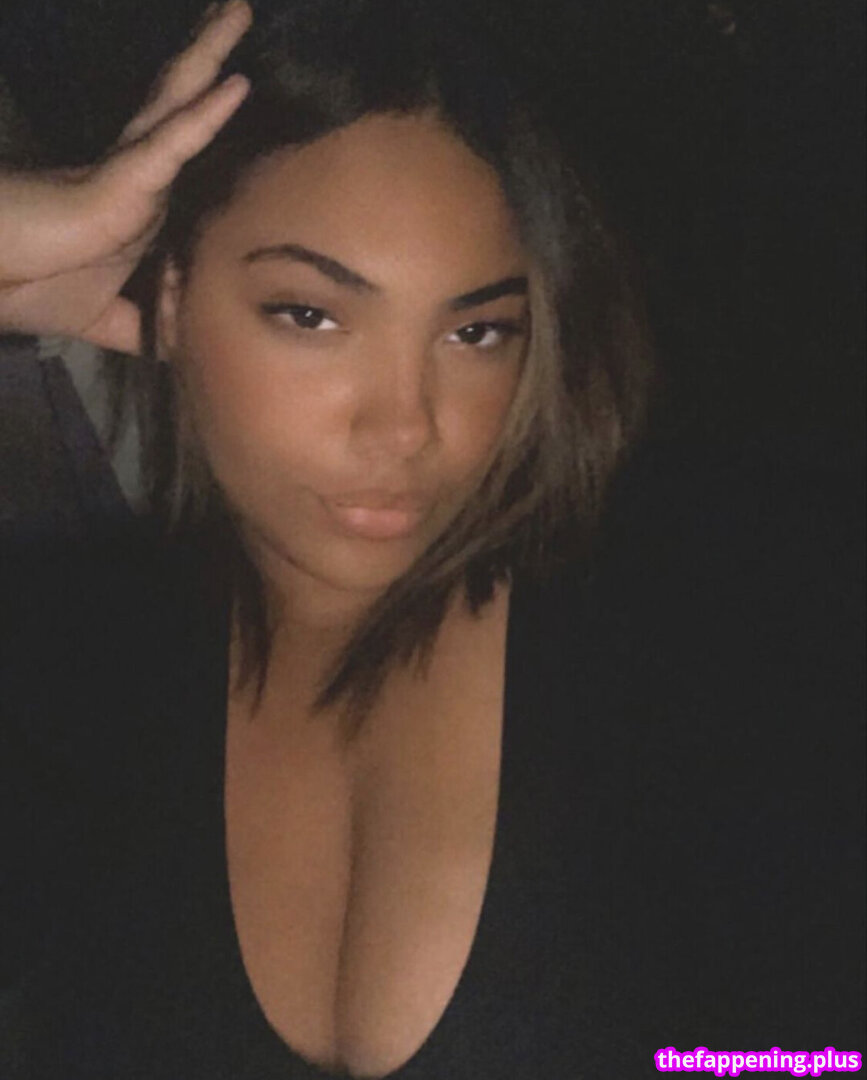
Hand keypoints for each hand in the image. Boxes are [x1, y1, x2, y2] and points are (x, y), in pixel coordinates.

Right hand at [0, 0, 251, 353]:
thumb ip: (144, 328)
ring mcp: (129, 173)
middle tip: (238, 11)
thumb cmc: (38, 286)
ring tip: (238, 10)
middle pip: (181, 107)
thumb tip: (178, 349)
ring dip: (209, 57)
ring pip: (177, 104)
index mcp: (138, 202)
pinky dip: (202, 117)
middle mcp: (137, 175)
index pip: (182, 151)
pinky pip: (168, 142)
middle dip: (209, 59)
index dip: (209, 118)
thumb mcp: (107, 318)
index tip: (245, 86)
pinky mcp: (119, 182)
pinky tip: (236, 82)